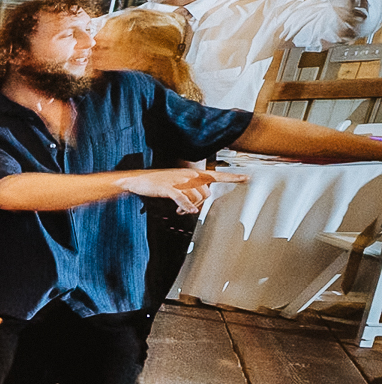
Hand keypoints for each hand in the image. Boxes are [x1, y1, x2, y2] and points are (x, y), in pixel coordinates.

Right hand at [117, 167, 247, 213]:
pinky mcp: (168, 188)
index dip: (232, 177)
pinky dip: (186, 207)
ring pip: (196, 198)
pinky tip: (184, 211)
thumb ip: (190, 191)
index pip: (216, 175)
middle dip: (199, 203)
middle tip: (187, 209)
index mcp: (192, 173)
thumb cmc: (157, 183)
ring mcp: (178, 181)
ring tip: (179, 210)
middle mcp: (188, 175)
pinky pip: (183, 199)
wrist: (136, 180)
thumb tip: (197, 204)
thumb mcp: (176, 184)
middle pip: (206, 193)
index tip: (247, 178)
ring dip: (189, 208)